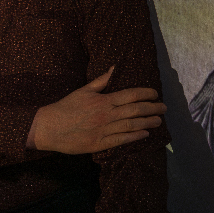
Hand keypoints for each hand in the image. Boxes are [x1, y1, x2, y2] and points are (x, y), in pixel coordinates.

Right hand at [27, 67, 165, 154]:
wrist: (48, 128)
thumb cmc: (66, 107)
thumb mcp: (83, 90)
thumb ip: (101, 81)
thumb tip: (114, 68)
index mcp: (104, 100)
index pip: (131, 95)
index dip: (146, 94)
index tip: (155, 94)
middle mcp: (107, 114)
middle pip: (136, 110)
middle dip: (153, 108)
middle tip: (164, 108)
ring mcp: (104, 130)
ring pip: (132, 125)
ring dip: (148, 122)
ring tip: (159, 121)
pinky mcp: (99, 144)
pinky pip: (121, 140)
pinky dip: (135, 136)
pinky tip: (145, 134)